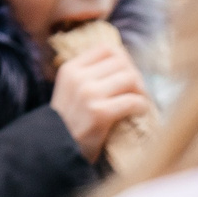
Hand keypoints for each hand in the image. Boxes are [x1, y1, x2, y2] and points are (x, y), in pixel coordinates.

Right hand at [51, 42, 149, 161]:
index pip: (106, 49)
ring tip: (138, 103)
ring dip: (141, 91)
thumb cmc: (70, 120)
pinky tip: (138, 113)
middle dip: (135, 76)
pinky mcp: (100, 113)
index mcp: (70, 68)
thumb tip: (124, 63)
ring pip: (130, 78)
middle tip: (137, 92)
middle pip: (122, 62)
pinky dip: (142, 107)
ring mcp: (88, 94)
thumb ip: (89, 75)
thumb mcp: (71, 89)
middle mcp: (78, 77)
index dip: (123, 60)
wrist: (55, 147)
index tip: (127, 75)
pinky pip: (133, 101)